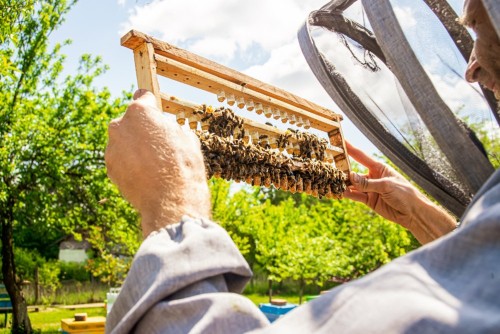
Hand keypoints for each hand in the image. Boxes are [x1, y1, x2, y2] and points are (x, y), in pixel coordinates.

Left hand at [105, 89, 210, 236]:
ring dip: (135, 148)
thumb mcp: (186, 136)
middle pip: (131, 122)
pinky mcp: (110, 168)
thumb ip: (169, 126)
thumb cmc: (183, 164)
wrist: (171, 199)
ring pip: (125, 142)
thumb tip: (164, 127)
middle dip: (142, 130)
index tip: (154, 110)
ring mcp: (112, 148)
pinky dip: (130, 165)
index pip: (143, 97)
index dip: (152, 105)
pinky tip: (146, 175)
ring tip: (154, 165)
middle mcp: (119, 126)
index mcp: (140, 112)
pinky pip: (121, 160)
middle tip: (159, 145)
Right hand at [343, 142, 456, 243]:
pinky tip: (340, 191)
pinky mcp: (368, 200)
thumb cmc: (404, 193)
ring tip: (332, 180)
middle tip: (330, 165)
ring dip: (343, 183)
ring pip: (352, 185)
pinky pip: (355, 196)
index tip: (340, 141)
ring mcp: (369, 189)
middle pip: (354, 171)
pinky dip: (347, 194)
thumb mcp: (386, 185)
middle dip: (343, 168)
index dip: (350, 148)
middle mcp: (372, 177)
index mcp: (379, 168)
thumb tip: (350, 176)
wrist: (412, 212)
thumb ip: (367, 183)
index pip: (361, 156)